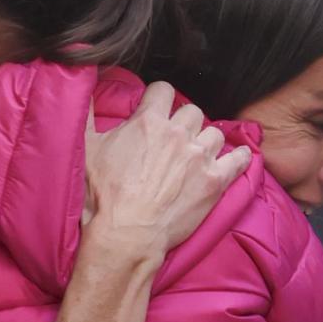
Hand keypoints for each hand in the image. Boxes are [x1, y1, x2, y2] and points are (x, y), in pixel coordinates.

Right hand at [83, 81, 251, 268]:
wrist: (126, 234)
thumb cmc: (104, 196)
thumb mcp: (86, 149)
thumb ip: (86, 113)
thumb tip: (82, 86)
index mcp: (149, 122)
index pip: (163, 90)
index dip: (158, 99)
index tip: (156, 110)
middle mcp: (178, 134)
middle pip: (191, 111)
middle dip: (183, 123)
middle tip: (174, 141)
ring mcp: (200, 157)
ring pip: (214, 133)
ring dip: (206, 141)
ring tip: (197, 155)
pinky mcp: (214, 182)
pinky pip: (238, 160)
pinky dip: (240, 157)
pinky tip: (239, 157)